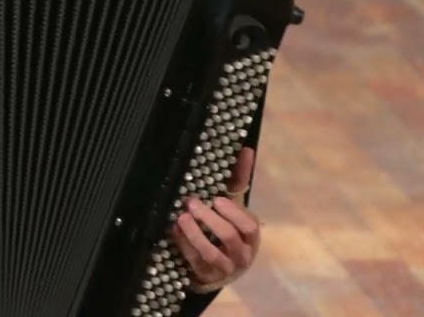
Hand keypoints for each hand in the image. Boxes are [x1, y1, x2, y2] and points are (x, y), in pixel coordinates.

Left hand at [171, 146, 261, 289]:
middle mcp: (241, 253)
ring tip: (181, 217)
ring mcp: (223, 266)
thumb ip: (238, 180)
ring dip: (194, 233)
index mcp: (250, 236)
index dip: (234, 212)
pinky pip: (193, 260)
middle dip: (209, 219)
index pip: (249, 225)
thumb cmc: (227, 228)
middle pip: (229, 237)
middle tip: (191, 202)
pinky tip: (173, 229)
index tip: (217, 199)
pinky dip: (182, 243)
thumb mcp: (233, 206)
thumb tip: (245, 150)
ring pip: (211, 252)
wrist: (219, 266)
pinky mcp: (205, 273)